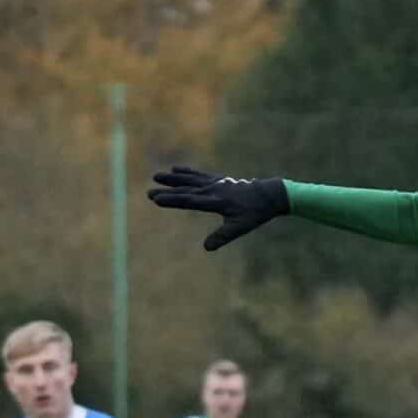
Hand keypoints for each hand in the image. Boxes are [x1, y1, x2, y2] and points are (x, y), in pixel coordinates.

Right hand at [147, 167, 288, 250]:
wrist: (269, 195)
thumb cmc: (255, 213)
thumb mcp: (240, 228)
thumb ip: (222, 237)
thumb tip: (206, 248)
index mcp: (216, 202)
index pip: (190, 201)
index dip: (172, 200)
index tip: (157, 199)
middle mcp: (213, 190)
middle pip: (186, 191)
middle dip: (168, 191)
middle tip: (149, 192)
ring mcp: (216, 183)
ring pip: (191, 180)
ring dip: (174, 179)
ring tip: (157, 176)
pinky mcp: (219, 180)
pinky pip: (200, 175)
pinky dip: (188, 172)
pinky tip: (177, 168)